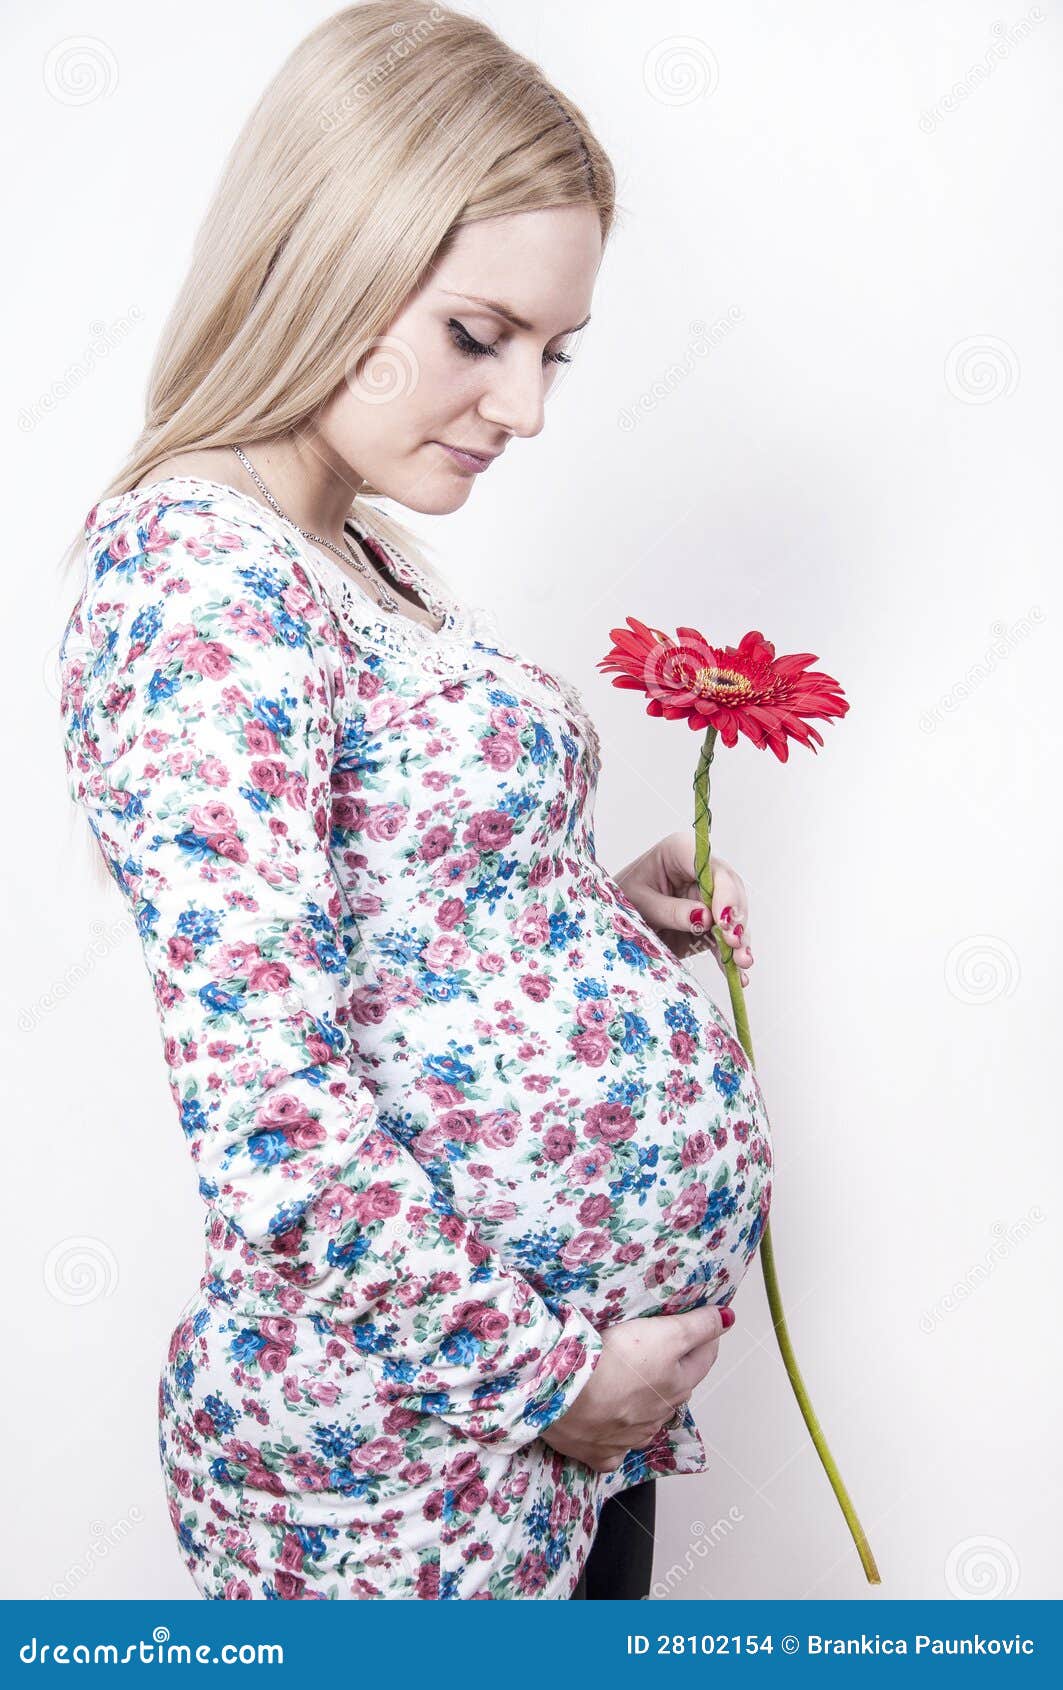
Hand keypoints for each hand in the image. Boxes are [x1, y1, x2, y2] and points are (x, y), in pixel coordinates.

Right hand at [539, 1304, 732, 1472]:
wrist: (566, 1398)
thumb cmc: (614, 1362)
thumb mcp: (665, 1334)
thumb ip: (699, 1326)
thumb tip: (728, 1318)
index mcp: (677, 1386)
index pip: (704, 1359)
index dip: (707, 1337)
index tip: (705, 1323)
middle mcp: (659, 1416)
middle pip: (676, 1389)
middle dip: (676, 1369)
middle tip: (665, 1347)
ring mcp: (630, 1438)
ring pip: (648, 1419)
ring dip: (647, 1403)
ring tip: (633, 1382)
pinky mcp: (600, 1452)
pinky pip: (615, 1447)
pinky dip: (617, 1438)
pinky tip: (610, 1426)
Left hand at [615, 829, 753, 983]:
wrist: (608, 919)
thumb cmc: (618, 900)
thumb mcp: (639, 904)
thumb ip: (671, 910)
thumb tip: (705, 918)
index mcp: (680, 852)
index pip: (710, 866)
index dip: (723, 891)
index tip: (722, 918)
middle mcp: (699, 872)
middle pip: (729, 891)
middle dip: (735, 918)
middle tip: (734, 941)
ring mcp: (706, 898)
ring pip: (732, 917)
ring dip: (739, 942)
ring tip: (742, 962)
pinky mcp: (708, 924)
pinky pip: (723, 940)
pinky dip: (730, 957)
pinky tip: (739, 975)